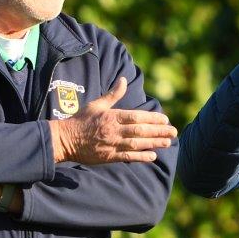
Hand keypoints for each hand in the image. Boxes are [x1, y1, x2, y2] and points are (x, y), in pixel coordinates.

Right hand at [49, 77, 176, 163]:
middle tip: (174, 131)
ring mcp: (111, 144)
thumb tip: (124, 80)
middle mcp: (113, 131)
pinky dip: (141, 157)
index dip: (152, 118)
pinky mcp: (109, 157)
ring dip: (154, 143)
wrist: (64, 140)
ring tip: (168, 142)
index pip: (136, 116)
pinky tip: (153, 156)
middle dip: (158, 131)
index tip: (165, 119)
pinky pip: (128, 157)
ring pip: (137, 144)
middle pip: (140, 130)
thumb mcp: (96, 104)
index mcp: (111, 117)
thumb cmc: (81, 120)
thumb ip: (113, 94)